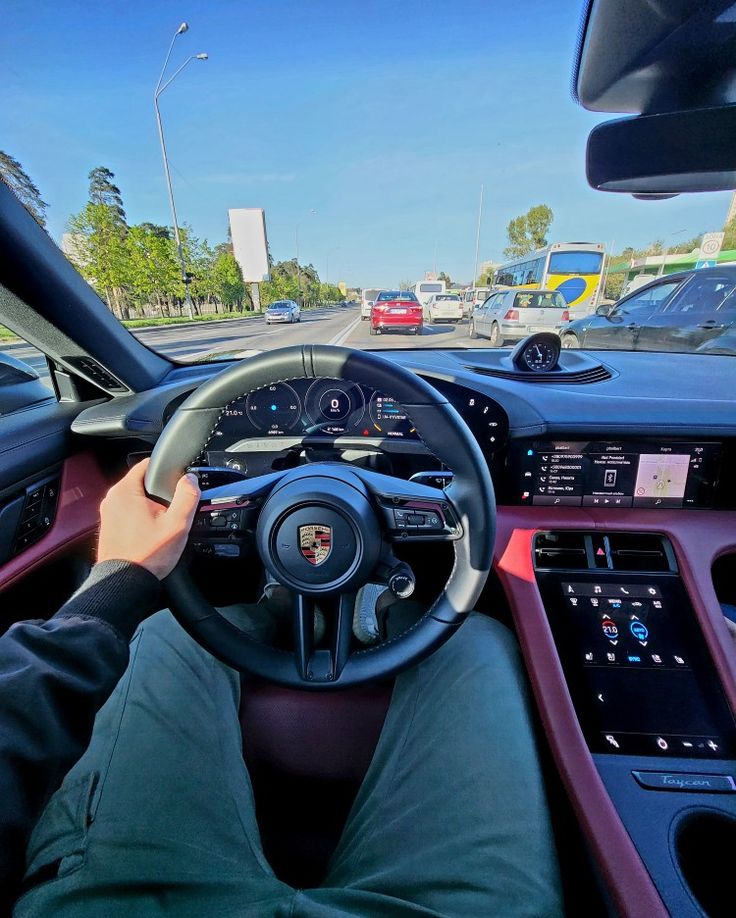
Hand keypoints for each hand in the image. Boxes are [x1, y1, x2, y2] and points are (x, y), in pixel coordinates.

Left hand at [97, 458, 199, 579]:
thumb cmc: (147, 555)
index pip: (146, 464)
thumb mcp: (177, 524)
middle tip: (172, 510)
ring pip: (135, 499)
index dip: (165, 469)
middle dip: (159, 492)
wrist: (124, 583)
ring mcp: (108, 513)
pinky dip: (140, 518)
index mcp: (125, 491)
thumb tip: (190, 480)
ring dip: (150, 507)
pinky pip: (128, 513)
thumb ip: (187, 497)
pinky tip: (150, 534)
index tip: (177, 480)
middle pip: (142, 482)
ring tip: (161, 525)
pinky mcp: (109, 526)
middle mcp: (112, 499)